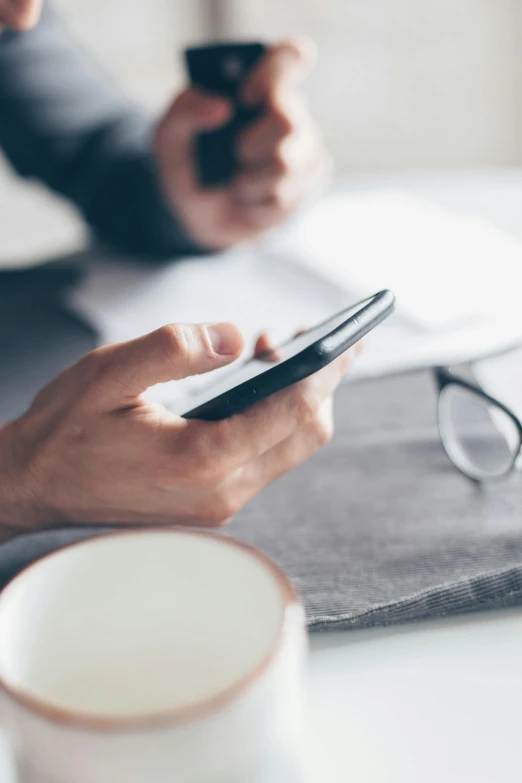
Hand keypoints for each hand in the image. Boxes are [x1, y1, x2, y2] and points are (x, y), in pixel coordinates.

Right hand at [0, 322, 357, 540]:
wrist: (33, 488)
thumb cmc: (66, 429)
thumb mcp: (109, 372)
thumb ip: (175, 348)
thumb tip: (236, 337)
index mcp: (201, 459)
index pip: (293, 411)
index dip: (325, 368)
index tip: (344, 336)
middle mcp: (221, 492)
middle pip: (306, 435)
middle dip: (321, 383)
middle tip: (304, 337)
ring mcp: (219, 506)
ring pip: (291, 450)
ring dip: (298, 402)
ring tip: (276, 356)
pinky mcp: (212, 506)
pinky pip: (266, 460)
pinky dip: (275, 422)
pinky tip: (256, 390)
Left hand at [154, 38, 331, 249]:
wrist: (197, 214)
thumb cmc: (189, 165)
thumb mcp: (168, 137)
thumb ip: (184, 113)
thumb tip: (221, 107)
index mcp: (259, 86)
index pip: (288, 57)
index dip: (277, 69)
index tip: (247, 94)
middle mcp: (289, 114)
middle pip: (288, 123)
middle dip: (250, 145)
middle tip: (236, 152)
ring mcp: (304, 151)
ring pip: (286, 166)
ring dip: (248, 181)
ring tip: (237, 182)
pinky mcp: (307, 186)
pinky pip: (283, 199)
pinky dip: (254, 206)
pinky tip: (248, 201)